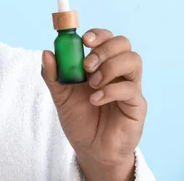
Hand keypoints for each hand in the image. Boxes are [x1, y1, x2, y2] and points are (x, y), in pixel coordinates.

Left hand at [41, 29, 146, 179]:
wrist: (90, 149)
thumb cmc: (79, 118)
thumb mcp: (60, 95)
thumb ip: (52, 75)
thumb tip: (46, 53)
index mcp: (100, 64)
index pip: (106, 38)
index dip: (97, 34)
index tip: (84, 40)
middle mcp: (118, 71)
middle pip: (123, 43)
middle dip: (103, 49)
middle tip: (86, 65)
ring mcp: (129, 86)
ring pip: (133, 60)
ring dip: (109, 67)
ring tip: (92, 84)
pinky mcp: (137, 104)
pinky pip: (131, 88)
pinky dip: (110, 91)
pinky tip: (95, 100)